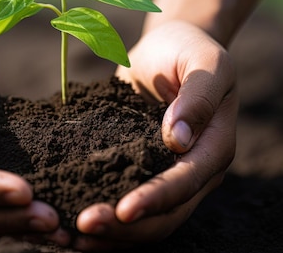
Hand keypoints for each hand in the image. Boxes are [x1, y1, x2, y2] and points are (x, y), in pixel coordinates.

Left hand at [74, 20, 237, 249]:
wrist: (169, 48)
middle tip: (81, 226)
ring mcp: (166, 175)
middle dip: (125, 228)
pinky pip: (124, 201)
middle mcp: (194, 171)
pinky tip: (68, 217)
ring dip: (111, 234)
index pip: (186, 183)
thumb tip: (178, 141)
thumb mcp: (205, 62)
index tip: (123, 210)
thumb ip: (198, 97)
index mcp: (214, 148)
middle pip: (165, 215)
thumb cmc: (189, 50)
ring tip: (69, 236)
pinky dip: (103, 217)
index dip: (156, 200)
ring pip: (145, 221)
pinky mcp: (140, 170)